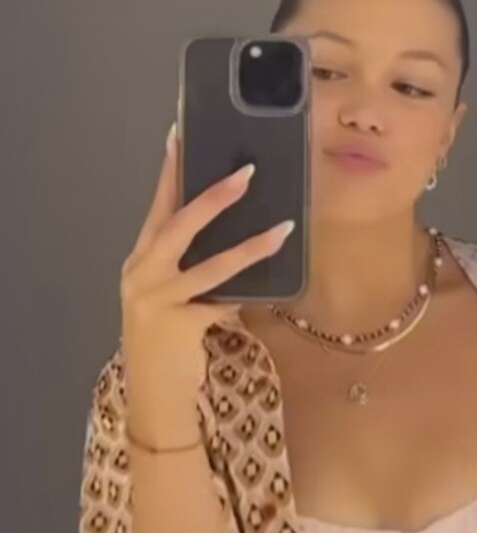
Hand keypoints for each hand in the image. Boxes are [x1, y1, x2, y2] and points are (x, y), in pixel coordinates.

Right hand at [120, 123, 293, 446]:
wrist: (154, 398)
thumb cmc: (167, 347)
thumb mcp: (173, 301)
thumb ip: (193, 273)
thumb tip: (235, 247)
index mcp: (139, 262)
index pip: (157, 208)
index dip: (170, 173)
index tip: (180, 134)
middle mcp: (141, 274)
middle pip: (176, 225)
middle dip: (212, 196)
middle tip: (245, 171)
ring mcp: (155, 299)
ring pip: (208, 264)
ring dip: (248, 245)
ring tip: (280, 227)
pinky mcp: (177, 325)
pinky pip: (220, 300)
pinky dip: (244, 293)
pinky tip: (270, 289)